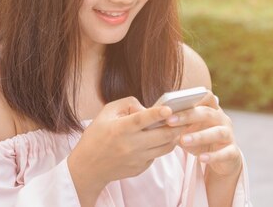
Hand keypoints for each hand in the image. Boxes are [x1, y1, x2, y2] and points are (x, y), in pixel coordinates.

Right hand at [68, 96, 185, 204]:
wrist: (88, 168)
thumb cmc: (97, 135)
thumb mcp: (106, 112)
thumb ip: (127, 104)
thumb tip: (148, 108)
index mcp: (121, 129)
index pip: (142, 120)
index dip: (157, 114)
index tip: (169, 109)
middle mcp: (131, 145)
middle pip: (163, 135)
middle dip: (177, 125)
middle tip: (184, 117)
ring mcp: (137, 159)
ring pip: (166, 147)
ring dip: (173, 136)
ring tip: (175, 128)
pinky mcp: (140, 168)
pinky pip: (157, 156)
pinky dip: (160, 147)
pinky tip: (157, 141)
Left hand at [167, 91, 242, 177]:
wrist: (221, 160)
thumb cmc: (200, 140)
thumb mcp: (186, 130)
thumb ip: (172, 122)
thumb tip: (145, 112)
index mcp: (211, 110)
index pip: (206, 96)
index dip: (190, 98)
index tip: (171, 104)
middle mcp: (222, 119)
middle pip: (208, 113)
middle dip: (188, 116)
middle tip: (170, 121)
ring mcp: (229, 135)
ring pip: (218, 132)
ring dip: (200, 135)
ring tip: (183, 140)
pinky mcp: (232, 152)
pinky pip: (225, 153)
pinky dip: (213, 155)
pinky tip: (201, 158)